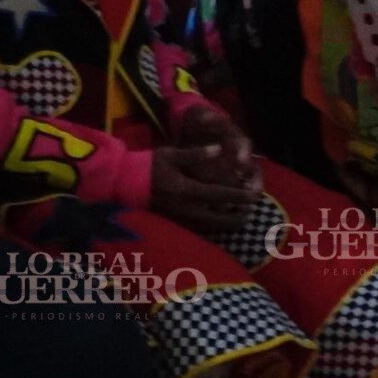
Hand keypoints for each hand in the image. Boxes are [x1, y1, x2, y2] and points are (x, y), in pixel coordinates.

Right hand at [150, 106, 259, 234]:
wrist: (124, 183)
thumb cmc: (148, 165)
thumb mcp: (171, 154)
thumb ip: (196, 154)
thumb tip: (218, 149)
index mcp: (185, 189)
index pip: (218, 194)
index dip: (237, 196)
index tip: (253, 196)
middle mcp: (184, 207)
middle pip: (217, 218)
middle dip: (236, 217)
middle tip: (250, 213)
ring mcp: (178, 217)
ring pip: (209, 226)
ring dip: (226, 224)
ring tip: (239, 220)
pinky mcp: (174, 222)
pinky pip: (198, 229)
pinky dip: (212, 227)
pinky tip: (219, 222)